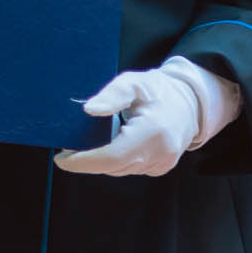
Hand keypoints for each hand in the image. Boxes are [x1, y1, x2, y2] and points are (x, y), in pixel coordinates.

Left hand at [54, 62, 237, 177]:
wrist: (190, 102)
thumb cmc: (159, 90)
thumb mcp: (134, 82)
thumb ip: (112, 95)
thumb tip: (89, 110)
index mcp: (153, 131)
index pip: (112, 157)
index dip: (84, 162)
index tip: (61, 159)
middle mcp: (160, 153)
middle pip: (113, 166)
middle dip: (87, 160)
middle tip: (69, 146)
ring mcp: (162, 164)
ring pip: (120, 170)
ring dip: (101, 160)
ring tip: (89, 142)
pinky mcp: (160, 168)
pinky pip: (130, 168)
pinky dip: (116, 160)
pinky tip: (112, 144)